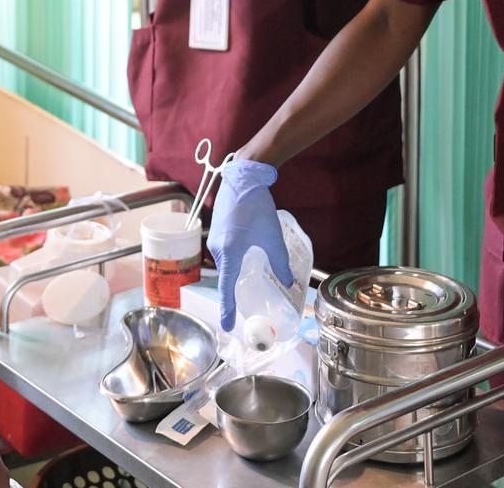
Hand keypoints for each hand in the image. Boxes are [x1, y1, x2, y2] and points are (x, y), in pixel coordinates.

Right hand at [207, 159, 292, 331]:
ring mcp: (214, 239)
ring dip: (235, 271)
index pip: (226, 288)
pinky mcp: (216, 231)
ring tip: (251, 274)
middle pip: (226, 276)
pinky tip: (246, 255)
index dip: (228, 308)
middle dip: (235, 289)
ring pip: (225, 264)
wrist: (243, 178)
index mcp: (230, 253)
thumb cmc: (257, 207)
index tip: (227, 326)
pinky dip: (233, 259)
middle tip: (248, 299)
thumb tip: (289, 282)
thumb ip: (281, 262)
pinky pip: (223, 253)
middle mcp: (218, 249)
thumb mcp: (273, 237)